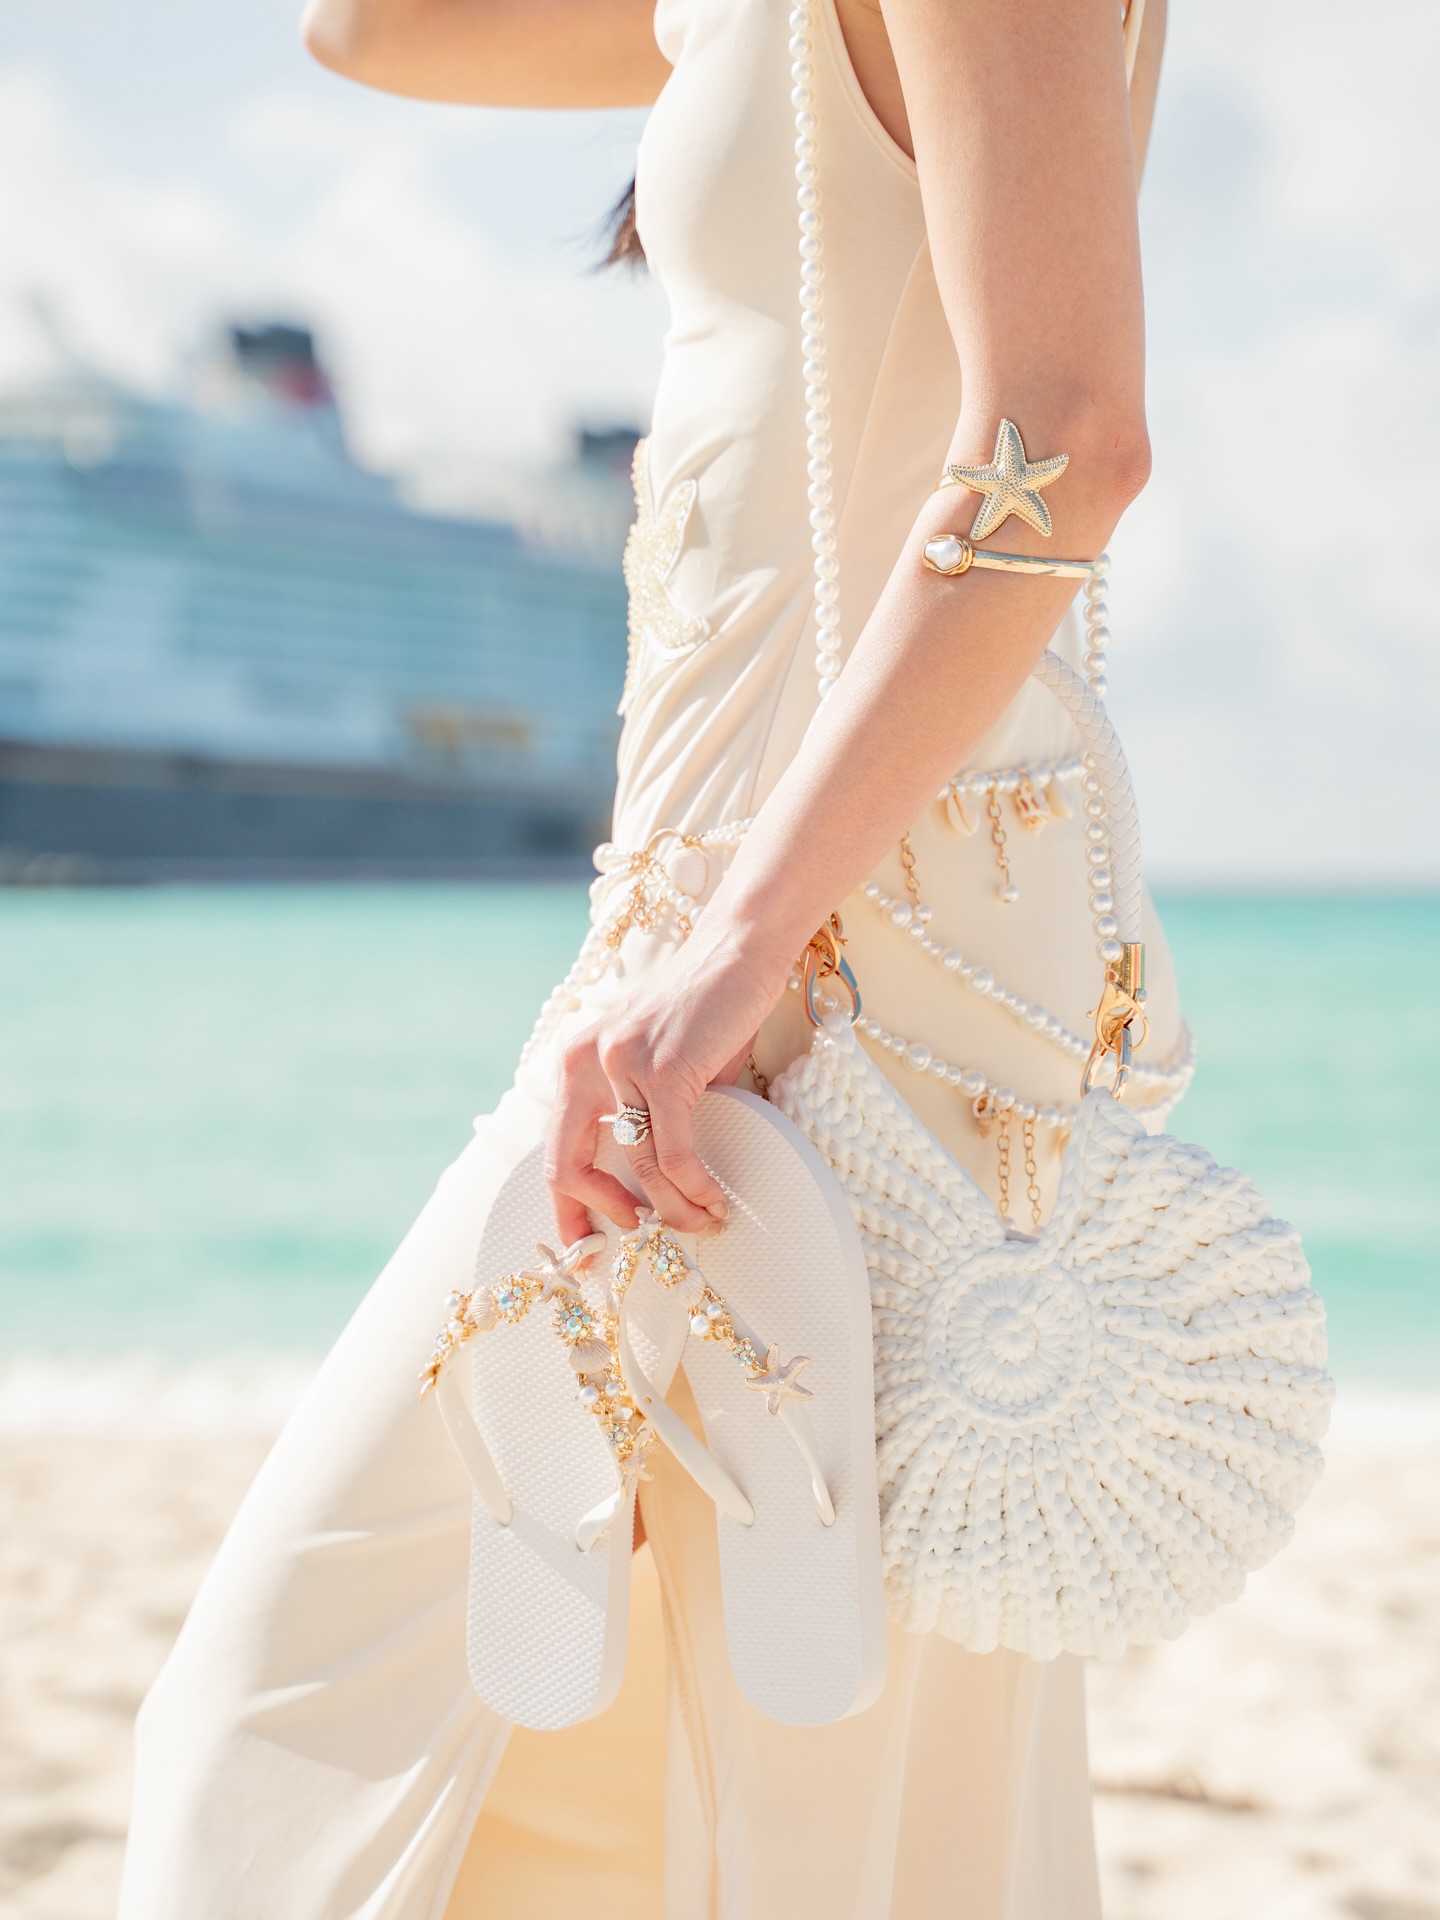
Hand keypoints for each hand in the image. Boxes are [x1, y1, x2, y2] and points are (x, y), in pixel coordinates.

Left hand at [544, 918, 785, 1242]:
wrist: (737, 954)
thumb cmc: (703, 1011)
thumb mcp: (653, 1063)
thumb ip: (638, 1112)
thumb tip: (649, 1186)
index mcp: (573, 1064)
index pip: (554, 1153)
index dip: (568, 1209)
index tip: (590, 1246)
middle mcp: (583, 1062)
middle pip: (568, 1170)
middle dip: (605, 1216)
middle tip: (643, 1238)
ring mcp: (621, 1065)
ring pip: (639, 1169)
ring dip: (674, 1210)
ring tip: (703, 1222)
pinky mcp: (664, 1070)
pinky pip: (675, 1152)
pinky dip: (696, 1186)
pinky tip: (716, 1199)